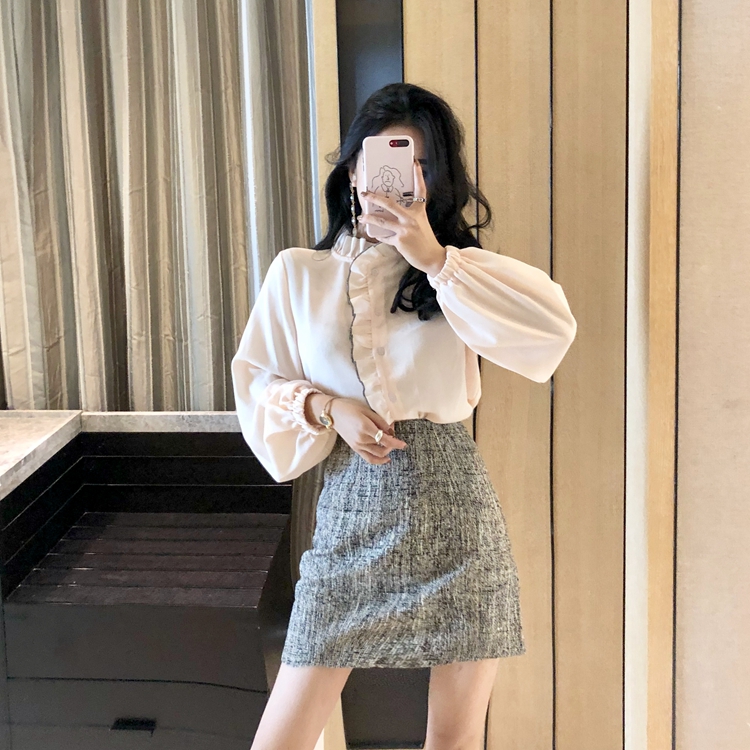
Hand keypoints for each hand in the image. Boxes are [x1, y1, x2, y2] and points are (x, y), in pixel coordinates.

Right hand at [328, 397, 407, 464]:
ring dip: (386, 452)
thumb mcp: (367, 410)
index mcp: (365, 427)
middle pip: (383, 448)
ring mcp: (357, 445)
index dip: (396, 443)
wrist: (333, 413)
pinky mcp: (355, 448)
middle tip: (393, 435)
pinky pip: (368, 458)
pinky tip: (385, 458)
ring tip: (390, 445)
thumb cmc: (350, 407)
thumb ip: (380, 421)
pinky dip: (378, 460)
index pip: (385, 439)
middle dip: (392, 444)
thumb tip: (391, 430)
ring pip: (377, 455)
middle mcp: (362, 439)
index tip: (403, 445)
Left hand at [357, 159, 447, 276]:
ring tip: (362, 216)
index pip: (420, 190)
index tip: (415, 163)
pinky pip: (385, 237)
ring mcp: (405, 229)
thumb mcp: (420, 224)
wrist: (432, 257)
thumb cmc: (425, 240)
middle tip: (365, 194)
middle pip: (390, 204)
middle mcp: (412, 218)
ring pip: (382, 221)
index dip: (418, 175)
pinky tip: (375, 235)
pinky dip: (380, 236)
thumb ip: (408, 216)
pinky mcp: (400, 241)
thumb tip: (390, 214)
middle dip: (375, 197)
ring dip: (369, 218)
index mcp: (419, 211)